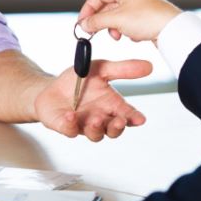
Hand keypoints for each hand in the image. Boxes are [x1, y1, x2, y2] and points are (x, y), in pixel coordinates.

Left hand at [34, 58, 151, 140]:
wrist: (51, 88)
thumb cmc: (79, 81)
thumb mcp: (100, 69)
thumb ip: (122, 69)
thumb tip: (149, 65)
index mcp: (112, 106)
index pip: (128, 115)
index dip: (134, 118)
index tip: (140, 119)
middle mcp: (101, 119)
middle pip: (114, 130)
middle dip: (117, 127)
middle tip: (119, 120)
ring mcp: (83, 125)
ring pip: (95, 135)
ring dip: (97, 128)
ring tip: (96, 119)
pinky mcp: (66, 127)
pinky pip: (69, 130)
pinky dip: (71, 125)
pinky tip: (70, 115)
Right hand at [78, 0, 180, 42]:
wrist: (173, 30)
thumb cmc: (149, 19)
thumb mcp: (116, 19)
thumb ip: (96, 21)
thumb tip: (84, 24)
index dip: (88, 7)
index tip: (83, 21)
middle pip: (108, 5)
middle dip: (101, 20)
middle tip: (94, 31)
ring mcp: (141, 6)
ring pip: (118, 16)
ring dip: (113, 27)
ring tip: (117, 35)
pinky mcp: (147, 17)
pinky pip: (129, 23)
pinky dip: (126, 30)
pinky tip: (132, 37)